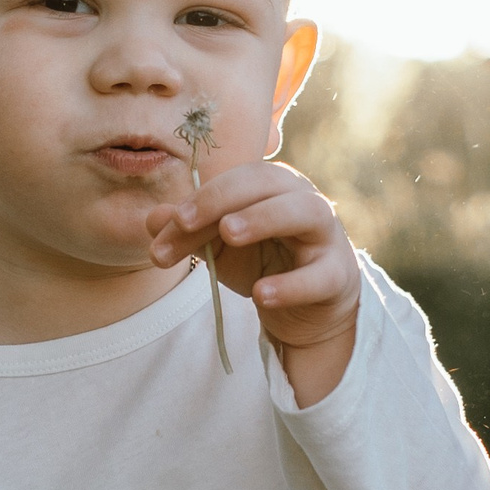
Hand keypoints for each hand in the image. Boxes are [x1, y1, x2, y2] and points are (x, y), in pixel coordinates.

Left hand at [146, 159, 361, 403]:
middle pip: (268, 182)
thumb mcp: (218, 247)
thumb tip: (151, 219)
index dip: (199, 199)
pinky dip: (291, 285)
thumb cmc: (263, 262)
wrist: (306, 308)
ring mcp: (326, 235)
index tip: (165, 227)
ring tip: (228, 234)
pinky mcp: (337, 275)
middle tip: (185, 222)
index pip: (234, 182)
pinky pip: (320, 275)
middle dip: (222, 198)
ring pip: (306, 212)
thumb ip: (187, 232)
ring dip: (264, 218)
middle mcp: (303, 199)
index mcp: (273, 185)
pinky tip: (260, 294)